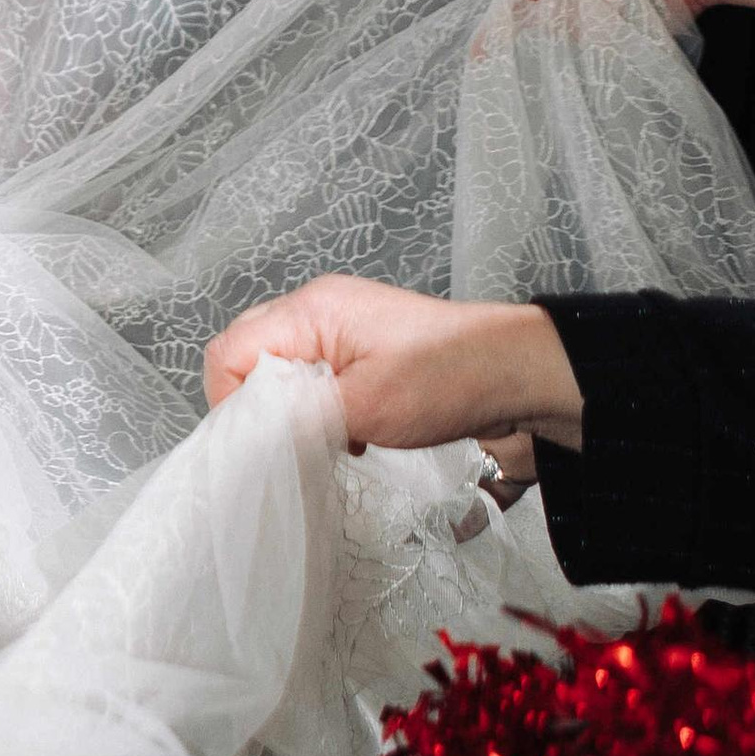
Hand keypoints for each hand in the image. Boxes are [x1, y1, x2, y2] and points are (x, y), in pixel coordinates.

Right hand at [204, 272, 576, 456]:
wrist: (525, 378)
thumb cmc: (448, 381)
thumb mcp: (362, 407)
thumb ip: (295, 421)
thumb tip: (249, 442)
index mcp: (310, 311)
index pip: (228, 351)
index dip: (230, 403)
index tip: (260, 445)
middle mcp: (320, 312)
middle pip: (251, 358)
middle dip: (259, 408)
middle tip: (288, 445)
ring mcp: (345, 331)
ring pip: (285, 374)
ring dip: (293, 414)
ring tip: (327, 441)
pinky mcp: (368, 356)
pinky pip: (317, 382)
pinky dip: (321, 413)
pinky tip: (352, 437)